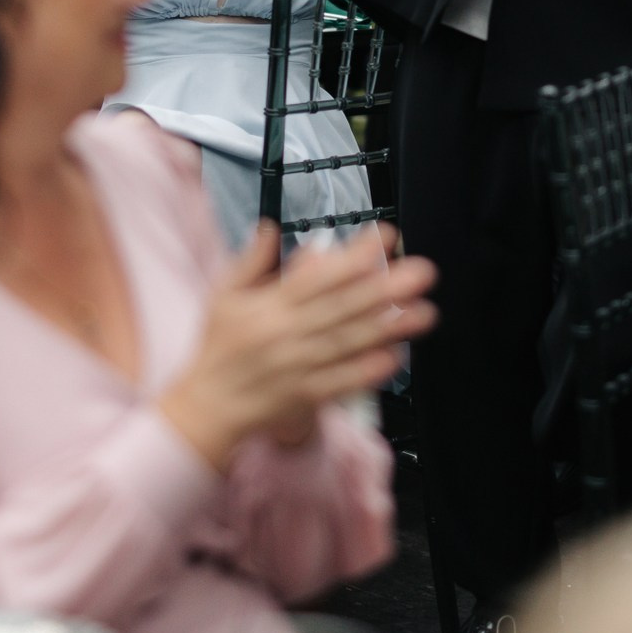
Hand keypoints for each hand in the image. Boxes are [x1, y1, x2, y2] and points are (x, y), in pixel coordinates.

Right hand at [157, 224, 436, 469]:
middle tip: (421, 273)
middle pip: (342, 307)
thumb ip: (251, 260)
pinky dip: (368, 370)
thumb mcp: (223, 295)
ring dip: (389, 328)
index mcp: (269, 305)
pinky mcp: (306, 396)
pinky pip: (342, 382)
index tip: (384, 238)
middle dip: (385, 288)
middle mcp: (286, 333)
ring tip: (424, 311)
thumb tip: (270, 226)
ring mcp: (298, 367)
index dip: (353, 256)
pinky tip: (396, 356)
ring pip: (348, 343)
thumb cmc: (218, 347)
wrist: (207, 406)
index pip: (317, 276)